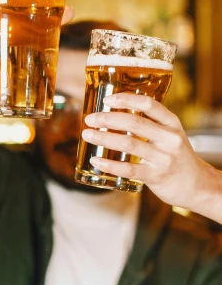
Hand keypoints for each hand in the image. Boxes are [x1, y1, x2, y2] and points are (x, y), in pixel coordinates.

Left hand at [81, 93, 213, 209]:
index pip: (149, 105)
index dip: (126, 99)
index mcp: (172, 123)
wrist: (196, 185)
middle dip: (108, 119)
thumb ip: (150, 124)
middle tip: (90, 119)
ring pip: (129, 144)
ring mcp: (163, 158)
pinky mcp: (156, 176)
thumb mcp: (170, 135)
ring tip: (87, 135)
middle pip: (134, 123)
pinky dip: (110, 165)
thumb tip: (115, 114)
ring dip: (104, 138)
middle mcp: (169, 138)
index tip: (107, 99)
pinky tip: (95, 161)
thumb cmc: (176, 156)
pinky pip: (129, 169)